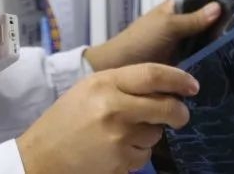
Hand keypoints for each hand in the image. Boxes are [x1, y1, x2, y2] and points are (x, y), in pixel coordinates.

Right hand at [17, 63, 197, 172]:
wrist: (41, 156)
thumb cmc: (66, 119)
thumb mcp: (90, 89)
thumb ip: (123, 83)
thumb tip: (163, 86)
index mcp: (105, 82)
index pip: (153, 74)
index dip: (178, 79)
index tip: (192, 86)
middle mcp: (114, 106)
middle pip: (165, 106)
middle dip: (180, 112)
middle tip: (181, 115)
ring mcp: (117, 136)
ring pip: (156, 134)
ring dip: (151, 134)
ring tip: (125, 134)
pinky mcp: (119, 160)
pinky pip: (144, 156)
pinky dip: (138, 154)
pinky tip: (117, 150)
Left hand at [83, 0, 221, 71]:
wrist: (119, 70)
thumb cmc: (141, 40)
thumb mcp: (168, 26)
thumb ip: (193, 19)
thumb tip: (219, 7)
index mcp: (174, 11)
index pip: (201, 5)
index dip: (218, 8)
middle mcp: (180, 28)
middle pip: (206, 27)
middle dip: (221, 32)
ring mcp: (180, 48)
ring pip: (204, 47)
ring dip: (217, 51)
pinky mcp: (180, 67)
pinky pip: (198, 64)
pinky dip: (208, 65)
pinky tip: (228, 69)